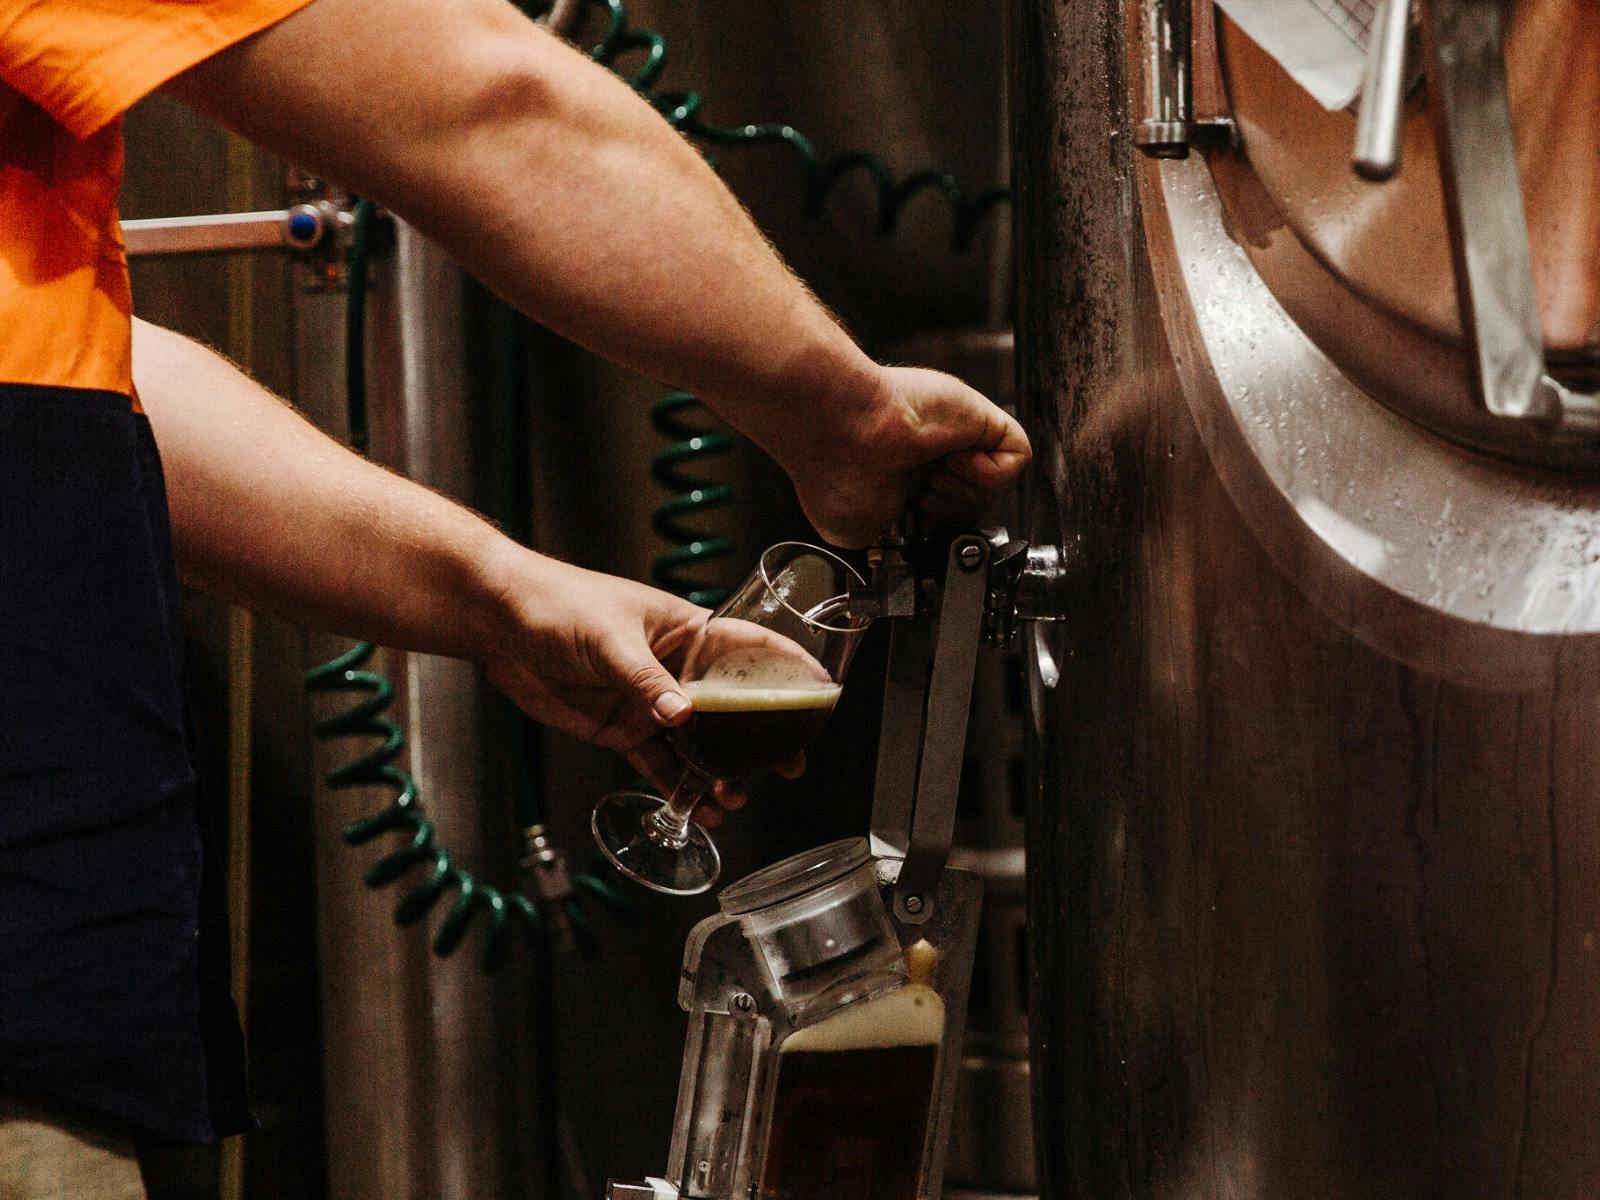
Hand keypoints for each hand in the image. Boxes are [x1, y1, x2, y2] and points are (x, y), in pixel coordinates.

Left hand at [476, 553, 801, 824]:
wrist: (497, 621)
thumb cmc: (557, 603)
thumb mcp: (609, 639)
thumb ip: (646, 682)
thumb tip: (683, 717)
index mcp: (684, 630)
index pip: (750, 646)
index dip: (788, 668)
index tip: (821, 693)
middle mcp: (675, 668)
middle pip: (732, 707)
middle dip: (760, 739)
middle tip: (787, 767)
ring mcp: (649, 701)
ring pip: (698, 743)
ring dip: (718, 771)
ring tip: (733, 799)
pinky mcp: (621, 728)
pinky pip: (659, 762)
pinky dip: (677, 786)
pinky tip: (696, 806)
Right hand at [781, 365, 1031, 547]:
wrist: (842, 432)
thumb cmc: (834, 470)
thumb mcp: (856, 529)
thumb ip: (895, 537)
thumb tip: (911, 542)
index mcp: (901, 473)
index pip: (945, 514)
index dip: (939, 529)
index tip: (920, 528)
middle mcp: (929, 452)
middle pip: (973, 506)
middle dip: (952, 514)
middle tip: (922, 498)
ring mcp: (957, 434)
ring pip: (995, 488)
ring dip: (964, 493)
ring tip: (931, 474)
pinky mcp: (981, 418)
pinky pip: (1016, 458)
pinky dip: (989, 473)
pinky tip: (952, 460)